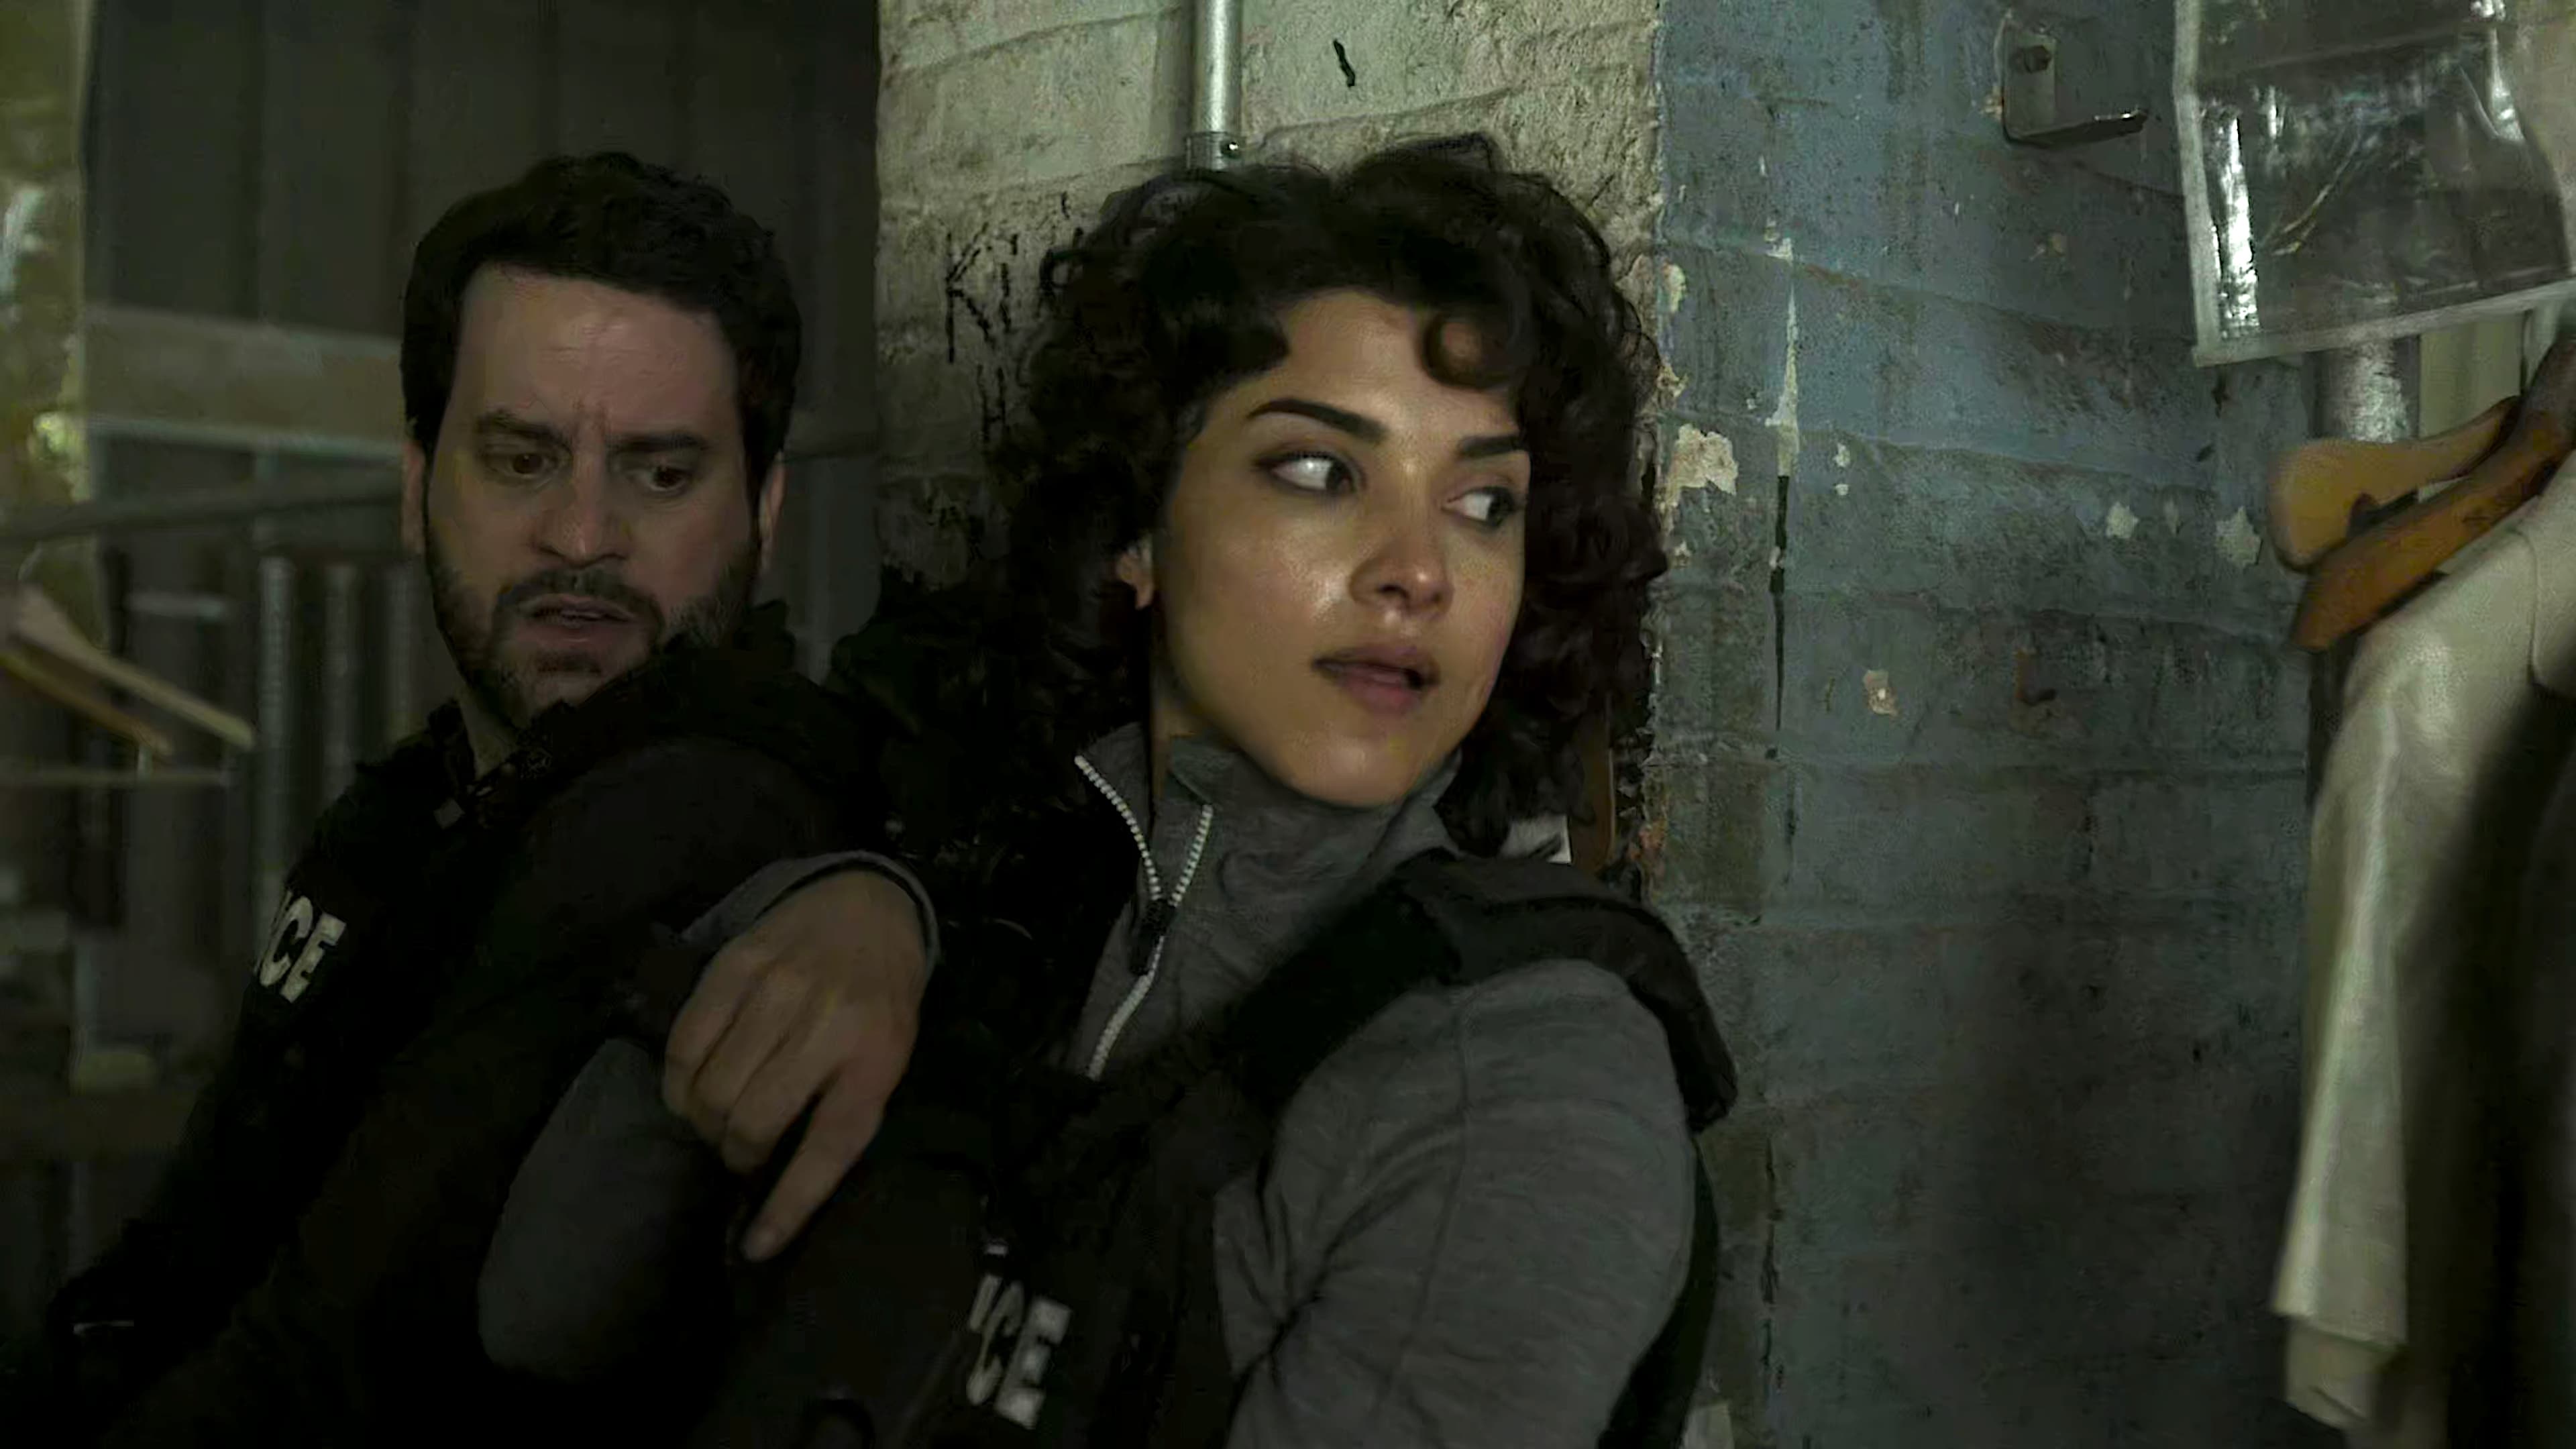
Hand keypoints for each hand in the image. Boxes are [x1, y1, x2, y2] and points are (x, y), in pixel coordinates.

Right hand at [662, 867, 927, 1259]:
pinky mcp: (735, 964)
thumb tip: (782, 1184)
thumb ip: (846, 1108)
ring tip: (718, 1121)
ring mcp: (779, 990)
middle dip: (739, 1155)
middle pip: (757, 1121)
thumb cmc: (880, 995)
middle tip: (742, 1155)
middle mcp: (828, 1023)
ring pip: (714, 1088)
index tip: (756, 1246)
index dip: (789, 1206)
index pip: (830, 1148)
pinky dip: (678, 1082)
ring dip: (706, 1123)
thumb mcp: (889, 1054)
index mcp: (877, 1057)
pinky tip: (690, 1091)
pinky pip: (686, 1042)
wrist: (867, 904)